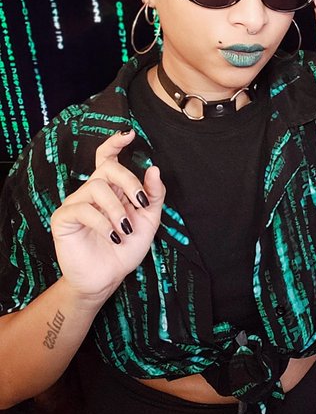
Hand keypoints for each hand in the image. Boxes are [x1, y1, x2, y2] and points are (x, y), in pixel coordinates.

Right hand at [51, 130, 164, 303]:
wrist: (107, 278)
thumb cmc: (125, 249)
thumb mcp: (148, 221)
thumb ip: (153, 195)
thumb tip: (154, 168)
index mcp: (111, 188)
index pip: (107, 157)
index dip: (115, 143)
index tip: (129, 134)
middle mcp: (92, 191)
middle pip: (107, 167)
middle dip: (129, 181)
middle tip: (141, 203)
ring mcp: (76, 203)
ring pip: (97, 187)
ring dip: (117, 208)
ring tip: (125, 229)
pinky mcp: (63, 218)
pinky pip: (83, 208)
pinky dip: (103, 221)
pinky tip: (113, 236)